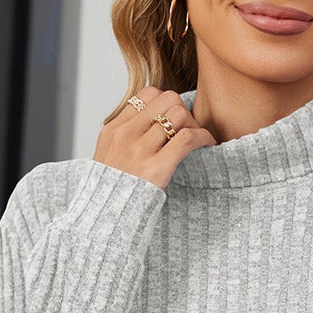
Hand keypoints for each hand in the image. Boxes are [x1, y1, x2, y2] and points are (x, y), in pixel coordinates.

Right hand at [94, 86, 216, 190]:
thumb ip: (126, 137)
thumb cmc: (111, 191)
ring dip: (195, 124)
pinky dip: (203, 137)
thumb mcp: (107, 156)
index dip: (166, 102)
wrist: (104, 218)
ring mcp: (140, 151)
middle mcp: (126, 135)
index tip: (172, 119)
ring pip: (179, 115)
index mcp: (114, 129)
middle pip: (167, 99)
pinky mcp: (156, 168)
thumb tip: (150, 122)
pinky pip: (187, 138)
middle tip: (188, 130)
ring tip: (198, 139)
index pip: (148, 94)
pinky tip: (208, 145)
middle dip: (183, 111)